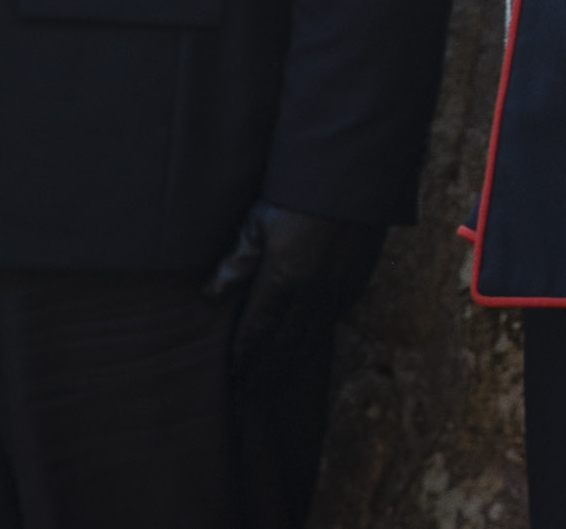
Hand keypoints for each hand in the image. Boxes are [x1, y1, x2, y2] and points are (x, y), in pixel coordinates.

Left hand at [206, 204, 384, 377]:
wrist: (351, 179)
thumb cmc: (297, 197)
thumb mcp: (257, 224)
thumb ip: (234, 262)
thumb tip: (209, 297)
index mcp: (283, 280)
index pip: (258, 330)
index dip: (245, 354)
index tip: (234, 372)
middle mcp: (312, 294)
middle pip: (285, 343)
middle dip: (266, 368)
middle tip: (251, 387)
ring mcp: (337, 291)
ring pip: (311, 339)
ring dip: (291, 361)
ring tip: (275, 378)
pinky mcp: (356, 284)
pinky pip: (332, 323)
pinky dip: (315, 342)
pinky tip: (306, 348)